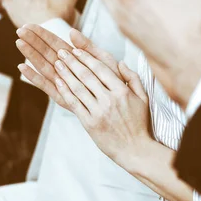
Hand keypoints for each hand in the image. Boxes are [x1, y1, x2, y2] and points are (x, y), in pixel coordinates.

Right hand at [15, 24, 120, 107]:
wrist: (121, 106)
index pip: (55, 42)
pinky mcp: (62, 97)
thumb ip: (87, 47)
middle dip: (32, 41)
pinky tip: (22, 68)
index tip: (29, 25)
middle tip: (19, 31)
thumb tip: (72, 32)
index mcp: (75, 59)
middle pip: (46, 52)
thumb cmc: (114, 82)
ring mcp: (63, 83)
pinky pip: (46, 86)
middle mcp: (66, 70)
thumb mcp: (103, 60)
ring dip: (31, 55)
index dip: (42, 34)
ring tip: (18, 43)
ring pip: (43, 66)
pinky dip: (34, 77)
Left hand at [17, 26, 150, 163]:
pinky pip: (74, 103)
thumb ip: (133, 78)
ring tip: (57, 63)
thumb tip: (121, 62)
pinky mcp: (90, 123)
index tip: (76, 50)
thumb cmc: (139, 123)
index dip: (87, 58)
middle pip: (87, 75)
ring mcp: (99, 111)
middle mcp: (110, 99)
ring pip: (78, 87)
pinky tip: (58, 82)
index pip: (101, 69)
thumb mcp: (143, 98)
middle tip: (61, 52)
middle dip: (72, 61)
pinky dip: (65, 91)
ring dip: (65, 73)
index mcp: (122, 91)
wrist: (134, 150)